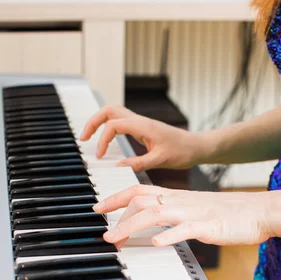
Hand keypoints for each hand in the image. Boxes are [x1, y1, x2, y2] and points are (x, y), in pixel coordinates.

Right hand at [80, 106, 206, 171]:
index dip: (103, 140)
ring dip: (99, 122)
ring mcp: (141, 123)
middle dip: (93, 122)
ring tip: (89, 137)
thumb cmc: (183, 152)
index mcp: (143, 126)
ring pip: (114, 113)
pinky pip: (121, 122)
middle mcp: (140, 121)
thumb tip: (118, 167)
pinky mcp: (143, 129)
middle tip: (84, 138)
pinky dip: (109, 127)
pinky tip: (107, 141)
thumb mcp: (160, 160)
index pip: (113, 125)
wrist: (197, 146)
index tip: (101, 157)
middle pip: (109, 111)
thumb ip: (138, 163)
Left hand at [93, 185, 275, 246]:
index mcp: (178, 196)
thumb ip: (175, 215)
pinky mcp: (209, 226)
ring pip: (156, 213)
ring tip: (116, 239)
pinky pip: (186, 229)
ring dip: (131, 226)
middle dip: (117, 216)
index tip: (98, 208)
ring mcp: (195, 213)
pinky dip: (169, 235)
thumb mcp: (197, 210)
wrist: (260, 210)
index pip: (140, 191)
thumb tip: (154, 227)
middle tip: (104, 235)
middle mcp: (182, 201)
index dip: (116, 198)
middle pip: (141, 200)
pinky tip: (156, 243)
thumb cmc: (230, 213)